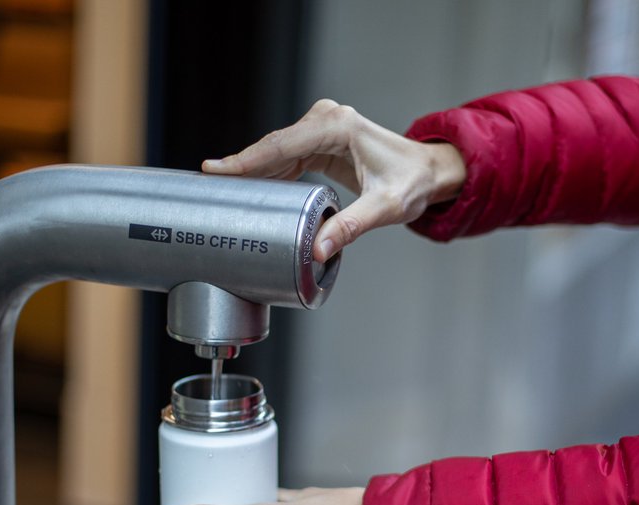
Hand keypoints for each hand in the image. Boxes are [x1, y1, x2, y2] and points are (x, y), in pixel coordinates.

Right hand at [202, 99, 465, 261]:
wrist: (429, 172)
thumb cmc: (412, 183)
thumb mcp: (385, 207)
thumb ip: (351, 226)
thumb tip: (319, 249)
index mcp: (338, 127)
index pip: (282, 145)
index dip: (247, 160)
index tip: (215, 171)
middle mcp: (327, 120)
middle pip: (273, 146)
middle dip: (241, 166)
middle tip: (208, 186)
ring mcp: (322, 129)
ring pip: (276, 152)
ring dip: (252, 171)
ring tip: (221, 191)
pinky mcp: (320, 142)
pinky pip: (286, 157)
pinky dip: (269, 173)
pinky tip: (250, 189)